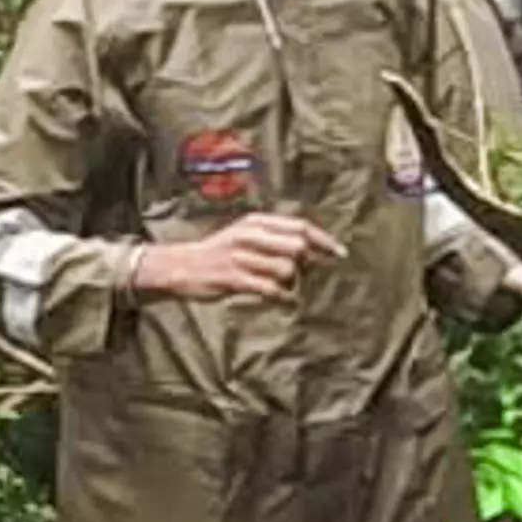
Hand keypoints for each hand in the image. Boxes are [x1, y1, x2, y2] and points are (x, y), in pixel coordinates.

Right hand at [132, 213, 338, 303]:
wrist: (180, 266)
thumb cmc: (218, 254)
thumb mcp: (243, 235)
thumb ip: (273, 238)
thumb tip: (311, 250)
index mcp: (255, 222)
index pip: (300, 226)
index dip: (324, 241)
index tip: (340, 254)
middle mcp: (249, 235)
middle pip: (298, 246)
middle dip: (307, 264)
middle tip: (302, 276)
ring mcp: (240, 256)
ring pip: (286, 269)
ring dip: (292, 283)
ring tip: (284, 289)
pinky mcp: (232, 277)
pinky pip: (269, 288)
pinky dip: (281, 296)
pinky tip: (280, 300)